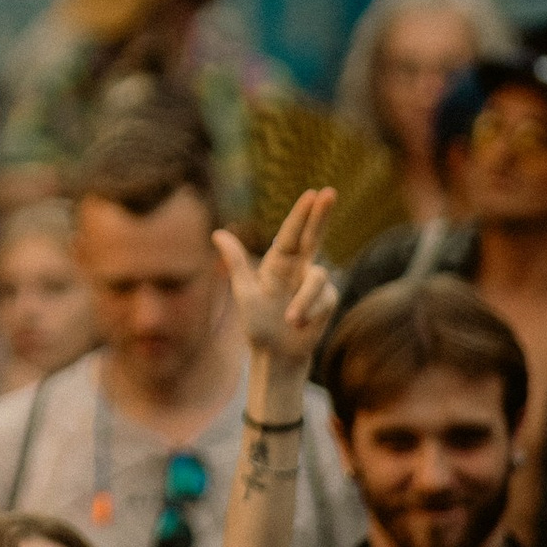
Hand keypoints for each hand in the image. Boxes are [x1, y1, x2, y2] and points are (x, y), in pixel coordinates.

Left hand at [213, 186, 336, 394]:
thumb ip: (236, 262)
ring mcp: (313, 283)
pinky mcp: (327, 300)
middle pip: (313, 236)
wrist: (276, 355)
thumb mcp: (244, 293)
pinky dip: (310, 312)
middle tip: (330, 192)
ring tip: (290, 320)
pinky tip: (299, 325)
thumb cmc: (257, 323)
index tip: (313, 194)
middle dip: (321, 215)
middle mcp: (298, 267)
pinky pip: (324, 299)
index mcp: (277, 262)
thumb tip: (217, 232)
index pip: (290, 233)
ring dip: (305, 300)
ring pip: (318, 278)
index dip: (301, 214)